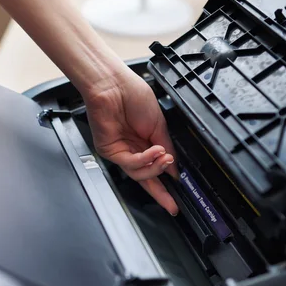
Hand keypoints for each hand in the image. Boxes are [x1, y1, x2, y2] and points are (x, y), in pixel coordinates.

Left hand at [84, 70, 178, 214]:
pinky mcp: (109, 150)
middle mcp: (132, 149)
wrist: (113, 85)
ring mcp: (120, 151)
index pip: (155, 168)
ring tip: (164, 156)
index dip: (165, 186)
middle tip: (172, 200)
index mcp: (145, 142)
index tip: (176, 199)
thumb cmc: (133, 95)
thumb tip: (173, 168)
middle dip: (160, 192)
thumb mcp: (159, 125)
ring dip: (154, 167)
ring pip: (138, 173)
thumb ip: (165, 148)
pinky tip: (154, 150)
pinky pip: (130, 163)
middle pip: (145, 178)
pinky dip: (145, 159)